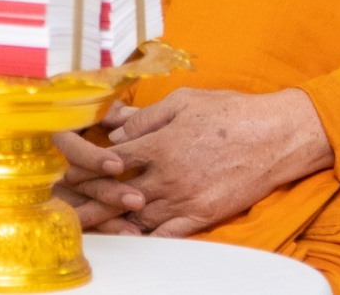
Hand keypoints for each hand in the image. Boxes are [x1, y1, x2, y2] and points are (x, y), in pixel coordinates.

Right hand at [50, 104, 140, 232]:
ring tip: (134, 229)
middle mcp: (49, 164)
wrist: (44, 136)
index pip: (69, 148)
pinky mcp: (62, 208)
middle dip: (108, 192)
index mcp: (53, 134)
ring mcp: (54, 189)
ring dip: (108, 217)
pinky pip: (83, 221)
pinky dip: (105, 228)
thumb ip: (106, 112)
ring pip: (79, 206)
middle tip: (137, 200)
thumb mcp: (87, 108)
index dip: (92, 158)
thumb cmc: (72, 114)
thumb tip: (128, 117)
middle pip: (77, 182)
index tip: (117, 165)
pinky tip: (126, 234)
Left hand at [69, 88, 331, 237]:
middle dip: (88, 194)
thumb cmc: (231, 113)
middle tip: (64, 201)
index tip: (66, 169)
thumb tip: (114, 127)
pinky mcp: (201, 216)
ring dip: (108, 218)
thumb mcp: (184, 101)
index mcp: (159, 143)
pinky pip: (165, 234)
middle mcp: (167, 175)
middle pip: (115, 190)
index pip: (109, 158)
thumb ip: (145, 117)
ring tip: (85, 222)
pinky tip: (127, 237)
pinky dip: (143, 236)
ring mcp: (184, 199)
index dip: (84, 164)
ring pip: (135, 215)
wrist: (276, 137)